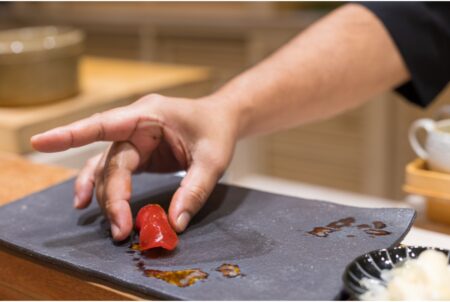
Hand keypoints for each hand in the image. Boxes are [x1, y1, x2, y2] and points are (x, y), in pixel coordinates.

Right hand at [31, 94, 237, 240]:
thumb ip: (195, 189)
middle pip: (112, 162)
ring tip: (114, 225)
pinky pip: (113, 172)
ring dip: (106, 198)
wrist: (221, 120)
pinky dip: (104, 190)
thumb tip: (175, 222)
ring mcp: (134, 140)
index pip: (106, 124)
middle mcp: (135, 125)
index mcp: (149, 114)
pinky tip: (90, 204)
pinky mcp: (137, 154)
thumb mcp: (213, 159)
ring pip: (107, 170)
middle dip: (113, 196)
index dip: (72, 134)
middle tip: (122, 228)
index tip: (41, 143)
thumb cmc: (216, 130)